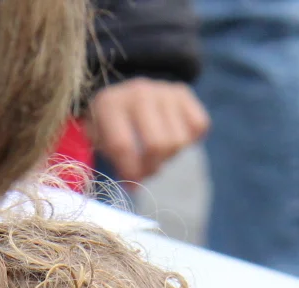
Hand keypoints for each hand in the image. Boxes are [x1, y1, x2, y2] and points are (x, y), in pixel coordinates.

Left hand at [84, 78, 208, 182]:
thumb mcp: (99, 140)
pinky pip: (199, 126)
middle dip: (153, 166)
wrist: (127, 95)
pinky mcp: (183, 93)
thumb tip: (134, 185)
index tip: (132, 185)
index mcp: (111, 105)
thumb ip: (113, 161)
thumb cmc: (112, 125)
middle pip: (158, 145)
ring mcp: (164, 91)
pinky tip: (174, 135)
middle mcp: (139, 93)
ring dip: (170, 154)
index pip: (123, 146)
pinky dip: (190, 139)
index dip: (131, 171)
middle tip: (146, 170)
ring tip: (157, 151)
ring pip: (180, 140)